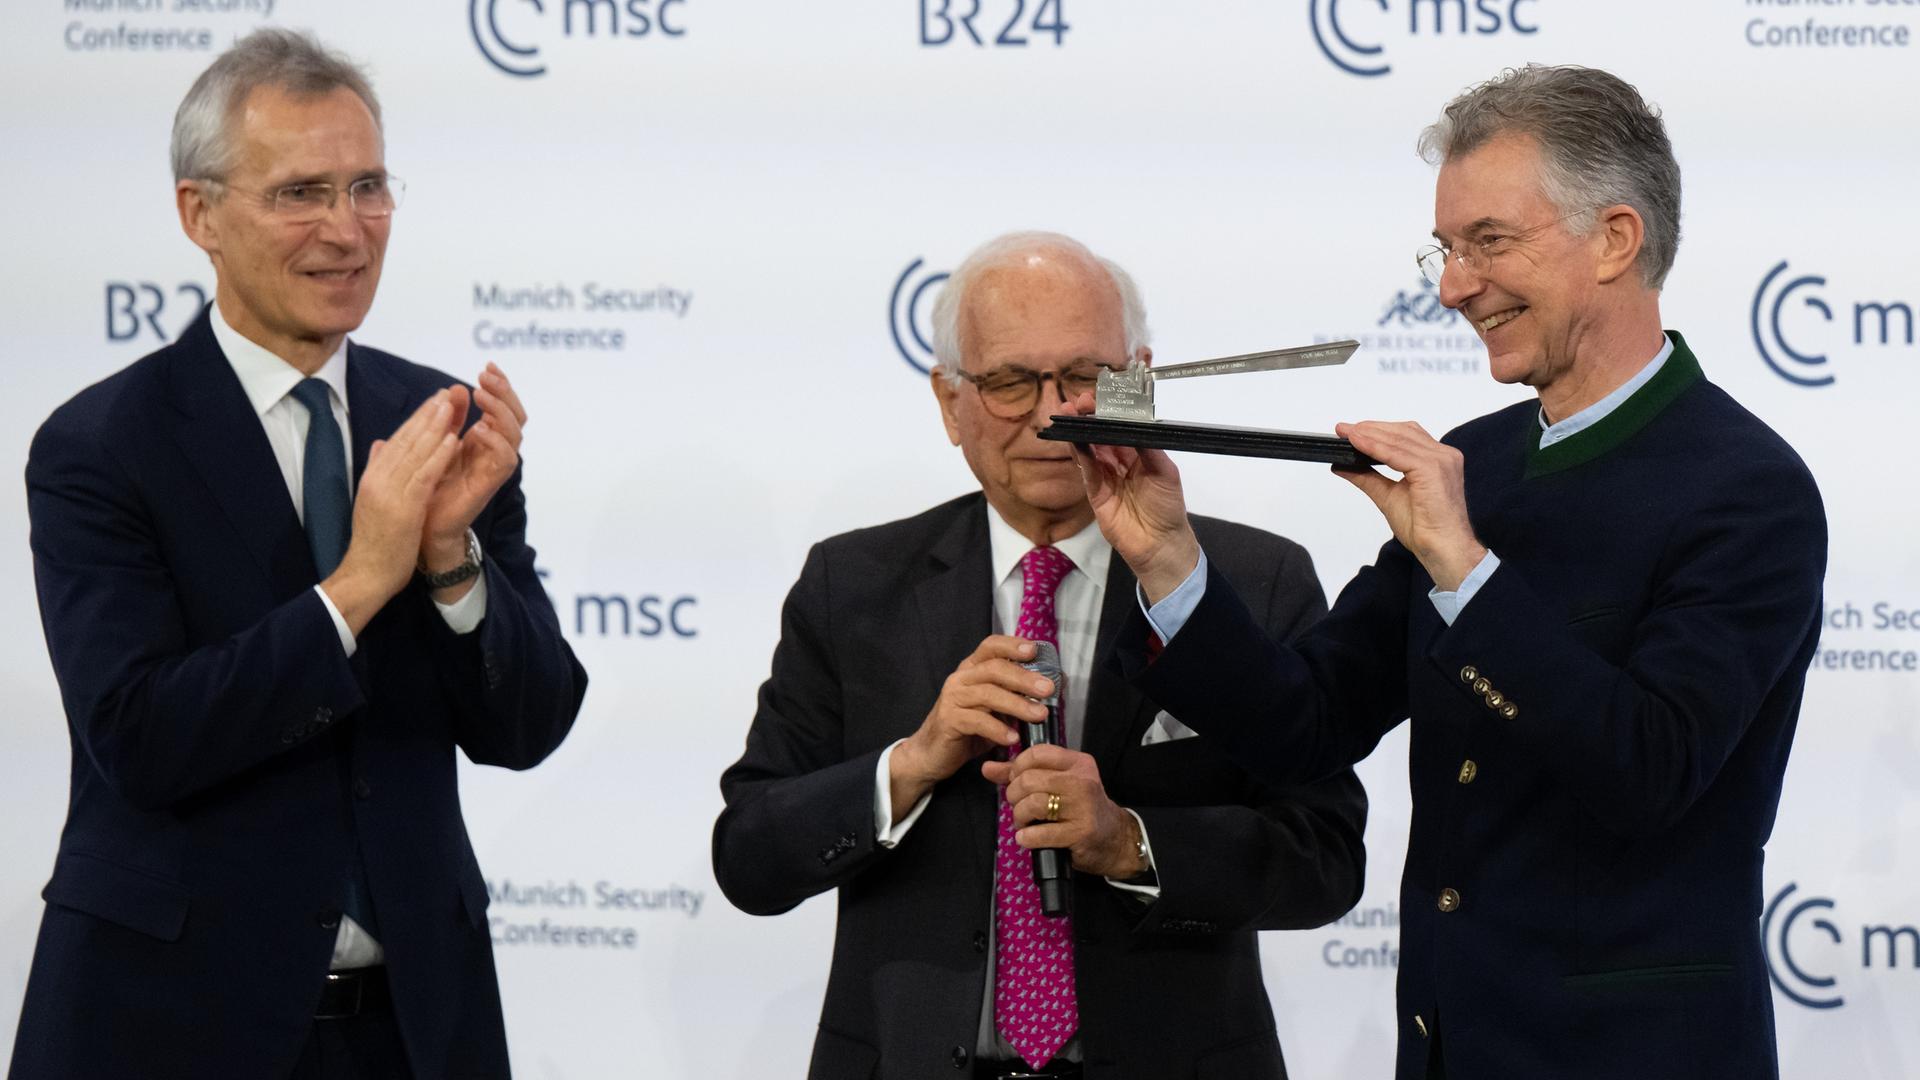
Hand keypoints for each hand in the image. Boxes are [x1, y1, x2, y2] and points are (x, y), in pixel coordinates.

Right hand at [322, 391, 461, 632]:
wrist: (366, 573)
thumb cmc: (374, 542)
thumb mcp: (372, 500)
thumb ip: (378, 470)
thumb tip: (381, 445)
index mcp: (373, 477)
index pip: (397, 440)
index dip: (417, 419)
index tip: (434, 401)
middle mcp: (379, 479)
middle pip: (406, 439)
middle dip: (427, 414)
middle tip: (446, 392)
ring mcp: (389, 492)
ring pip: (415, 452)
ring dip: (435, 427)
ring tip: (452, 405)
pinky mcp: (403, 508)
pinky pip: (424, 476)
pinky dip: (438, 456)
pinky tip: (453, 440)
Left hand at [420, 364, 525, 572]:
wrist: (421, 524)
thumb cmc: (429, 486)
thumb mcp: (436, 444)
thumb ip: (449, 419)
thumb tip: (455, 388)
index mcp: (484, 439)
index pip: (503, 407)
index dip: (501, 386)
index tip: (487, 366)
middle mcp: (494, 451)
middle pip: (516, 416)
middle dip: (504, 392)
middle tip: (485, 376)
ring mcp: (493, 467)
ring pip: (516, 434)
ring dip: (501, 411)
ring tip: (481, 395)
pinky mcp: (489, 484)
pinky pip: (506, 460)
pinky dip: (496, 441)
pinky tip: (479, 429)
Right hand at [888, 636, 1051, 812]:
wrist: (932, 753)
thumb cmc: (967, 728)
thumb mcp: (992, 708)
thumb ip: (1012, 696)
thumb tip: (1047, 690)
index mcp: (971, 669)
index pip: (990, 646)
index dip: (1012, 645)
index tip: (1034, 650)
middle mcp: (960, 679)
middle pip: (994, 669)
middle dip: (1023, 678)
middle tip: (1048, 689)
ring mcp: (952, 698)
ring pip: (988, 694)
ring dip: (1017, 704)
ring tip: (1039, 715)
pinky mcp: (948, 720)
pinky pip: (977, 721)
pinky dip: (998, 729)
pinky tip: (1013, 738)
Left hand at [981, 744, 1143, 878]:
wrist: (1115, 839)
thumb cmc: (1081, 809)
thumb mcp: (1058, 785)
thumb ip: (1022, 774)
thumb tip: (987, 768)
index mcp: (1078, 763)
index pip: (1038, 753)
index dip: (1017, 767)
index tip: (1016, 781)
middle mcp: (1083, 781)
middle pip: (1030, 779)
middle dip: (1014, 795)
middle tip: (1018, 806)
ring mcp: (1083, 807)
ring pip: (1033, 804)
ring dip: (1020, 817)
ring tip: (1023, 823)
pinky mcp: (1081, 832)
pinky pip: (1041, 833)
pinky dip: (1027, 837)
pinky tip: (1026, 838)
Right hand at [1057, 392, 1199, 602]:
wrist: (1160, 544)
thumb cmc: (1168, 507)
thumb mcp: (1165, 471)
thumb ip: (1148, 446)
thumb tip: (1132, 422)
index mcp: (1140, 455)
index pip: (1121, 429)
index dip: (1110, 414)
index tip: (1100, 399)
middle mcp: (1121, 463)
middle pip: (1101, 436)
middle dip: (1090, 418)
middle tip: (1079, 402)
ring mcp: (1106, 478)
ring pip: (1090, 450)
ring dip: (1080, 432)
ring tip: (1070, 414)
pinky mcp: (1095, 493)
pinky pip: (1086, 470)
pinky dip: (1079, 454)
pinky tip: (1073, 439)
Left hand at [1333, 420, 1485, 589]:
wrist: (1443, 549)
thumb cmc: (1425, 528)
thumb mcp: (1388, 496)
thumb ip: (1367, 478)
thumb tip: (1342, 466)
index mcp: (1437, 459)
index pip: (1405, 435)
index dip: (1377, 430)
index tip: (1350, 431)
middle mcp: (1443, 455)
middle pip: (1402, 432)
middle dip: (1370, 428)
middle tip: (1342, 429)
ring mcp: (1441, 460)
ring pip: (1399, 439)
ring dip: (1370, 435)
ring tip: (1347, 434)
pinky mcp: (1433, 470)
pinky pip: (1398, 454)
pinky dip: (1375, 447)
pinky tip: (1358, 444)